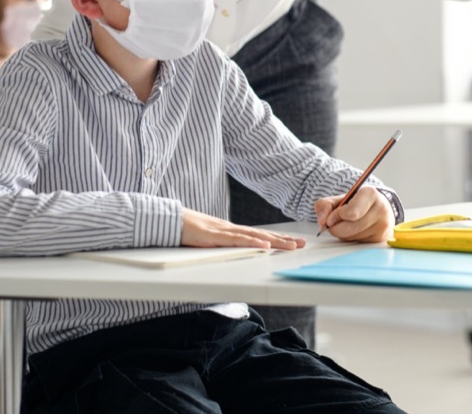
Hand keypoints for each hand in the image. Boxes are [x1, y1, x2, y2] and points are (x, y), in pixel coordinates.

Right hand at [181, 209, 305, 250]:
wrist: (169, 220)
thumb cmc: (186, 230)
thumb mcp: (206, 239)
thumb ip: (219, 244)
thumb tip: (230, 251)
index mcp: (229, 231)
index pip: (257, 235)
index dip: (276, 238)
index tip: (292, 242)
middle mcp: (230, 229)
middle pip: (262, 235)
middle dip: (283, 240)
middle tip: (302, 244)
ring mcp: (224, 231)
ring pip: (255, 237)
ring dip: (275, 241)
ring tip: (292, 246)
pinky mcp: (215, 236)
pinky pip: (237, 240)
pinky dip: (253, 243)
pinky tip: (265, 245)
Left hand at [314, 187, 392, 243]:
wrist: (377, 207)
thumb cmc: (355, 203)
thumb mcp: (338, 199)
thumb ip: (324, 205)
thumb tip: (322, 222)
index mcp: (370, 194)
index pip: (351, 212)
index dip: (337, 217)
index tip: (331, 218)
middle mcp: (381, 209)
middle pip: (350, 228)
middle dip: (336, 228)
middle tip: (334, 223)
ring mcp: (382, 225)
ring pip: (353, 237)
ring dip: (343, 234)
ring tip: (346, 225)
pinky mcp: (381, 238)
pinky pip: (358, 243)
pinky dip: (351, 239)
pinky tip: (354, 231)